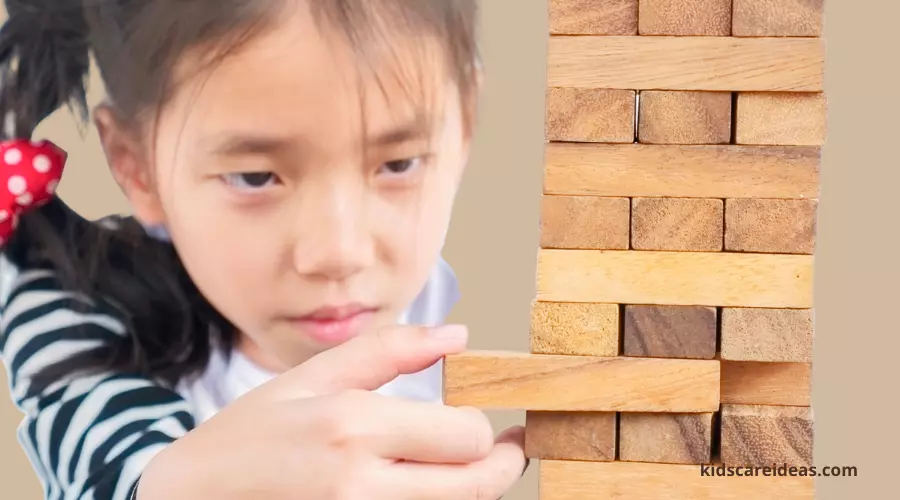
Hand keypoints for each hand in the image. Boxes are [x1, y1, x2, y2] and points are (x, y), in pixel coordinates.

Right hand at [137, 325, 527, 498]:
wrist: (188, 498)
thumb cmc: (247, 437)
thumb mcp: (310, 378)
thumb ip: (388, 351)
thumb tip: (458, 332)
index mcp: (353, 426)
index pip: (467, 437)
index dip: (487, 431)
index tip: (485, 423)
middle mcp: (359, 485)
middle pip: (477, 487)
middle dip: (500, 466)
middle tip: (508, 452)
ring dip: (469, 490)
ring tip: (460, 468)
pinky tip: (424, 487)